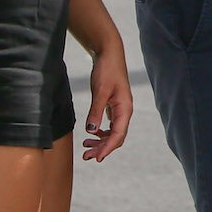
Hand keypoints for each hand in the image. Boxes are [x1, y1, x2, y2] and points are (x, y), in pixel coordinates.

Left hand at [83, 44, 133, 161]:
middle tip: (86, 157)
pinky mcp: (113, 105)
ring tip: (86, 146)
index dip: (108, 148)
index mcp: (125, 109)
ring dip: (100, 141)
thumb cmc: (107, 70)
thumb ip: (96, 111)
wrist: (109, 54)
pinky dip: (101, 132)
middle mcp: (124, 111)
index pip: (118, 134)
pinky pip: (109, 125)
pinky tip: (92, 134)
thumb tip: (91, 130)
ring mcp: (119, 109)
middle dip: (102, 148)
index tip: (97, 158)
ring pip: (112, 132)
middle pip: (116, 136)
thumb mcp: (100, 91)